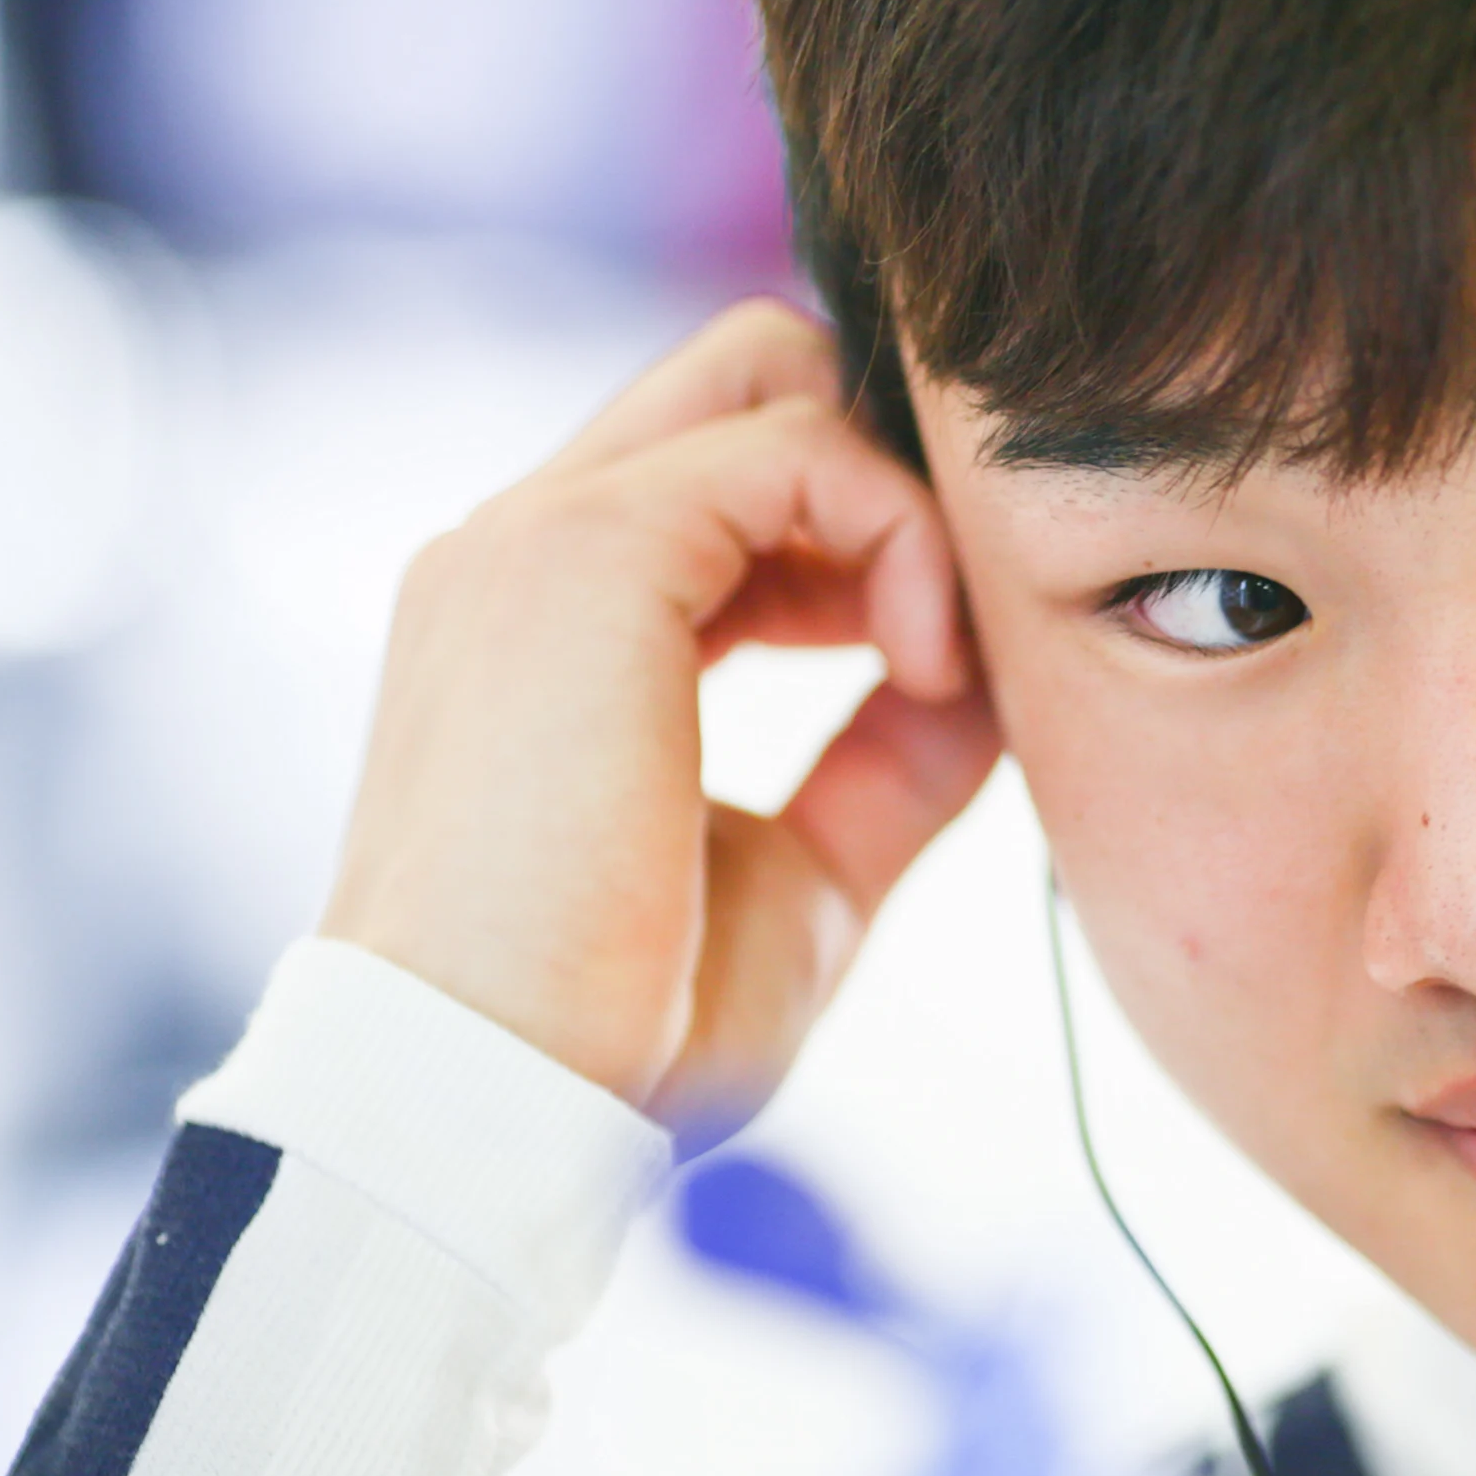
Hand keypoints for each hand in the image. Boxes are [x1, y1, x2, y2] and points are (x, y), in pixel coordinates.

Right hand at [319, 300, 999, 1132]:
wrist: (491, 1102)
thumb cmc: (620, 1030)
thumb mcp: (797, 877)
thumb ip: (883, 768)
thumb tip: (985, 694)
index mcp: (543, 617)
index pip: (724, 472)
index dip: (856, 534)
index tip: (931, 667)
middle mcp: (521, 546)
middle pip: (743, 373)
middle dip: (879, 470)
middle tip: (940, 631)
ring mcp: (537, 534)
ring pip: (773, 379)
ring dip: (901, 503)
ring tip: (940, 664)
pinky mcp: (586, 551)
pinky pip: (799, 447)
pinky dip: (901, 531)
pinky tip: (928, 661)